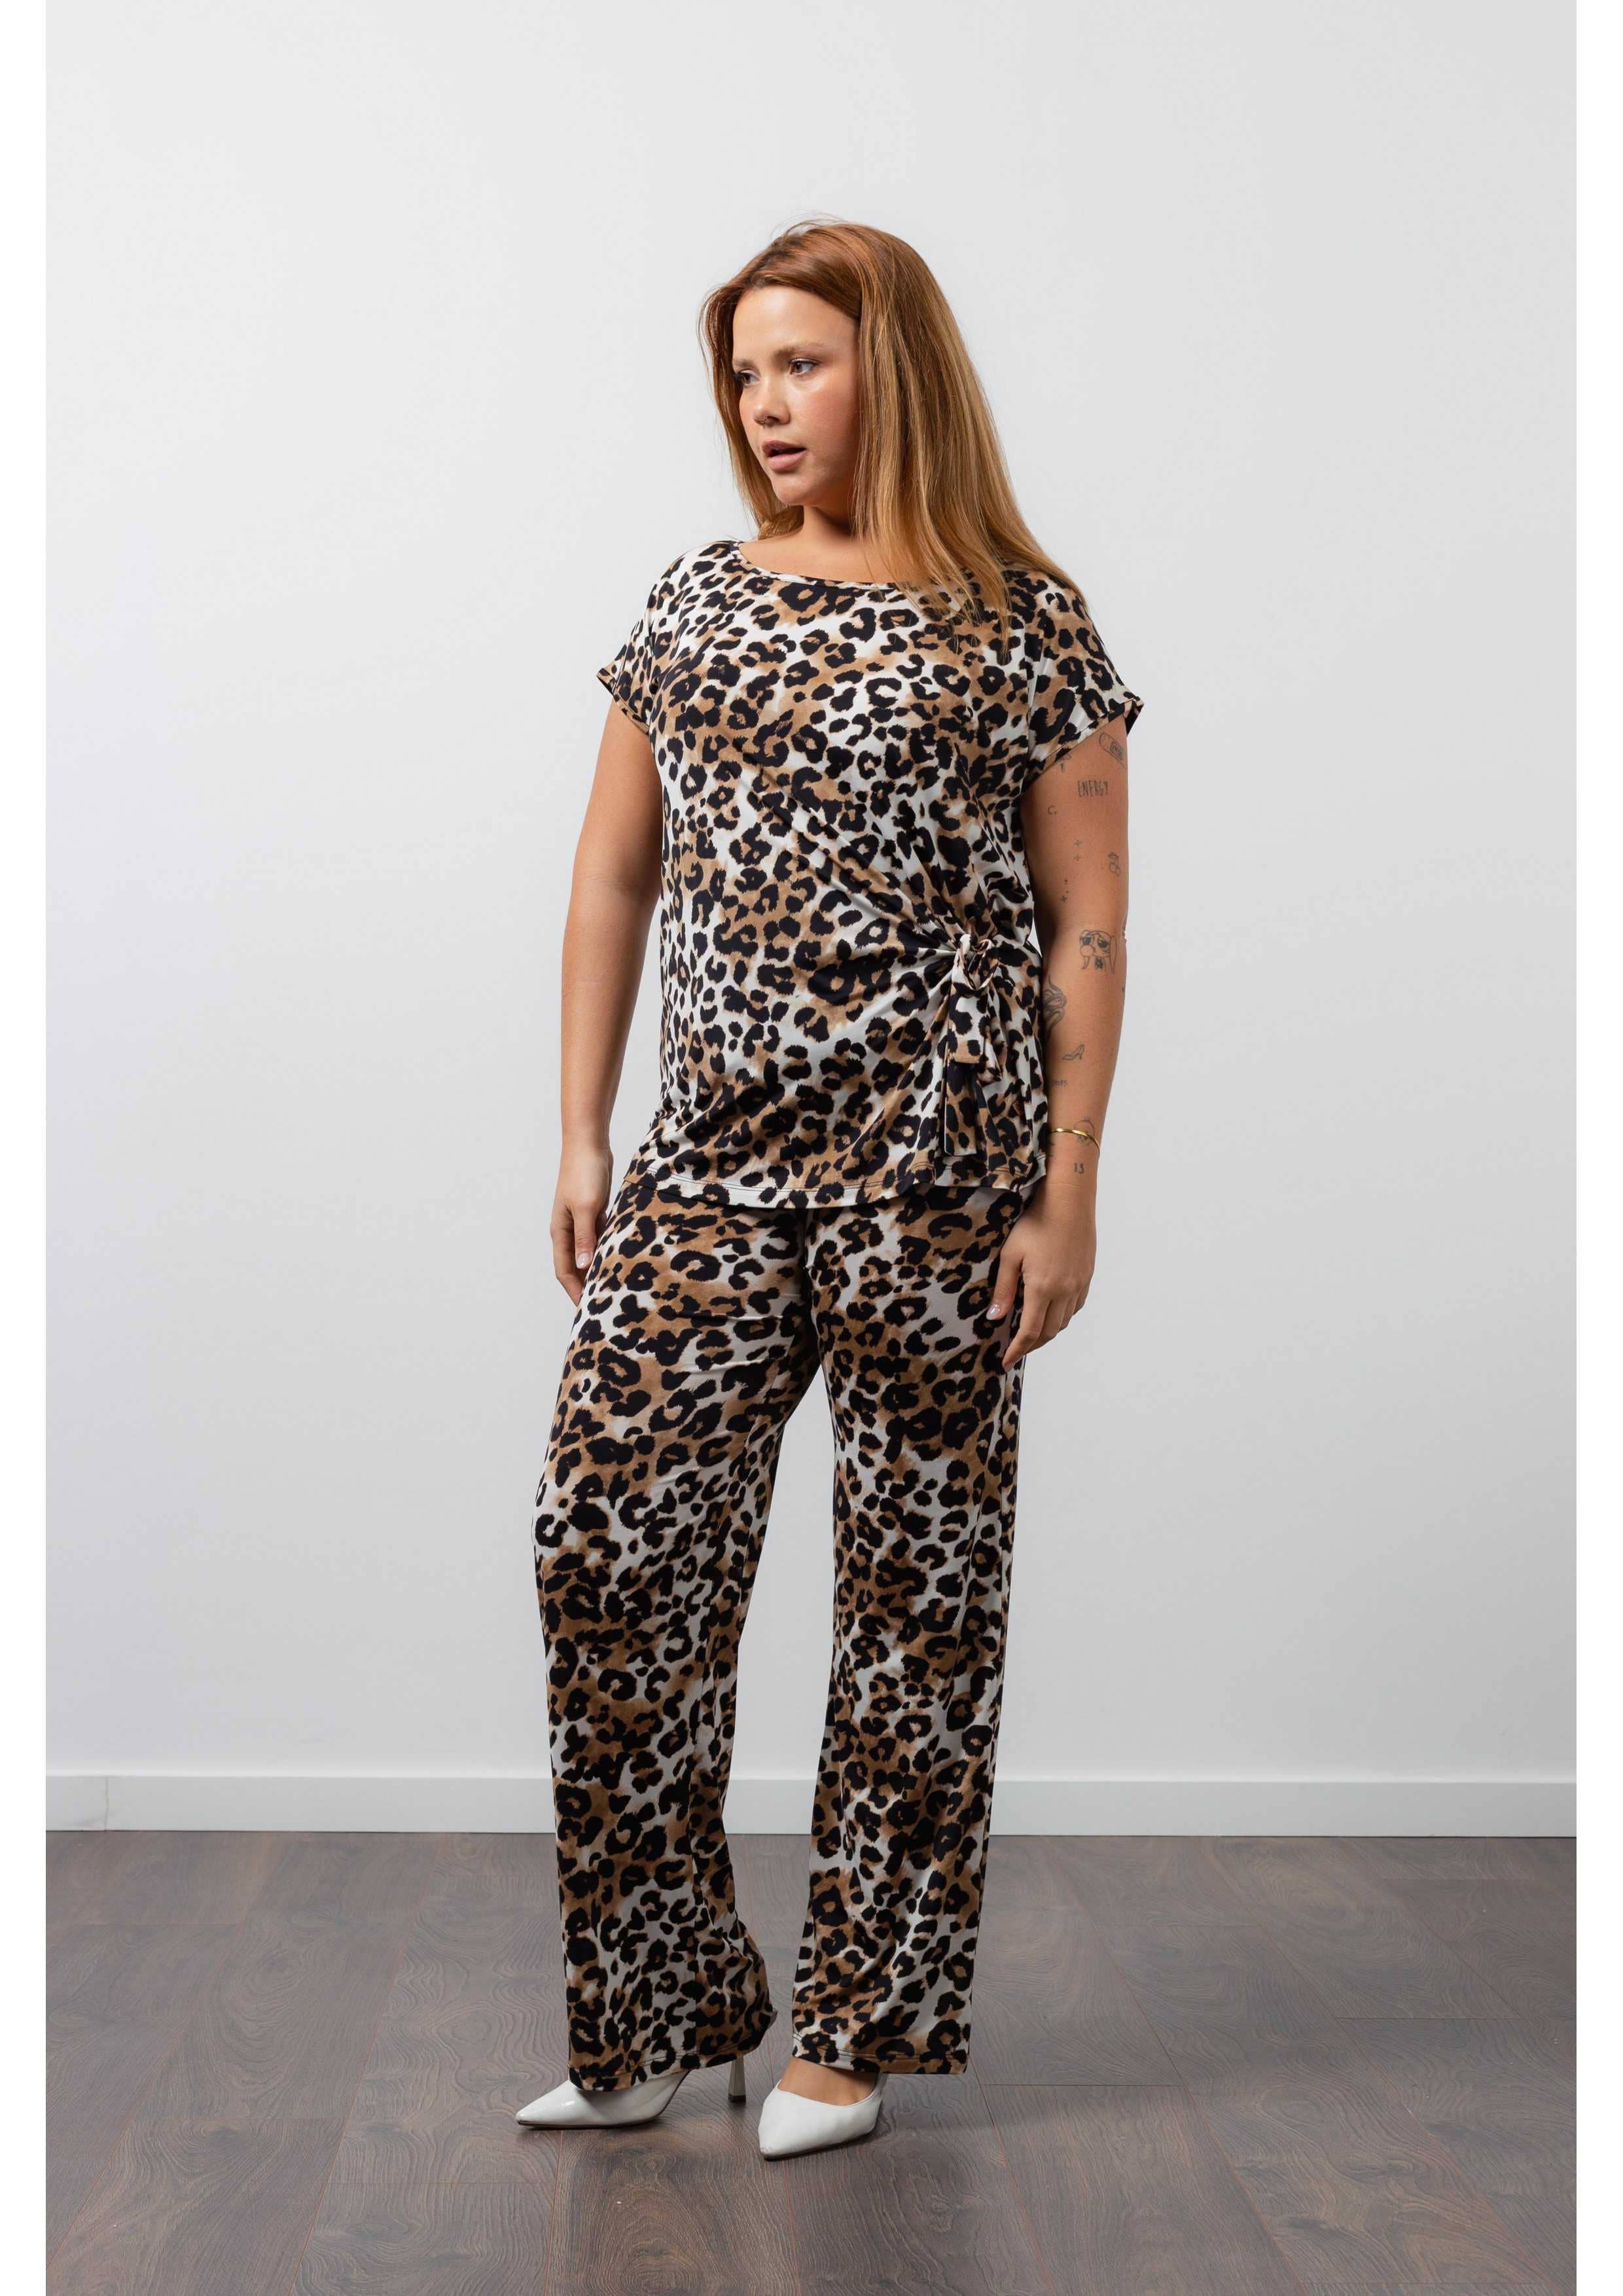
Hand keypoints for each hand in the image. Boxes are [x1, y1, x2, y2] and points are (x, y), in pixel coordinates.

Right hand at [550, 1142, 614, 1304]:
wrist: (589, 1144)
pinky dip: (606, 1252)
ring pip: (588, 1254)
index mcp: (560, 1232)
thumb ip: (585, 1238)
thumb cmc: (584, 1173)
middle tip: (602, 1307)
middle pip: (575, 1266)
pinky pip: (599, 1239)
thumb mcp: (586, 1208)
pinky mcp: (594, 1213)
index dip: (574, 1292)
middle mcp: (568, 1230)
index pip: (565, 1271)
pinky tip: (619, 1261)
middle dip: (584, 1287)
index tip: (587, 1312)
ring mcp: (581, 1221)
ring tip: (612, 1289)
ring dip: (596, 1270)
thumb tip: (583, 1267)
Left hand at [987, 1187, 1097, 1368]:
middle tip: (1015, 1349)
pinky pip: (1075, 1307)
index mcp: (1043, 1288)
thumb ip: (1003, 1289)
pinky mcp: (1087, 1276)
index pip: (1029, 1332)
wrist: (1069, 1201)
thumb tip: (996, 1318)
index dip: (1017, 1350)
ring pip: (1064, 1321)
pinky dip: (1062, 1316)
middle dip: (1031, 1345)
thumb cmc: (1035, 1222)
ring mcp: (1079, 1284)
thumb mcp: (1010, 1255)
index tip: (1005, 1362)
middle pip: (1049, 1332)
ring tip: (1030, 1333)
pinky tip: (1051, 1311)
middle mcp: (1064, 1291)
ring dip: (1047, 1332)